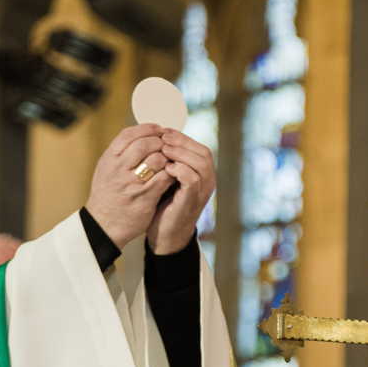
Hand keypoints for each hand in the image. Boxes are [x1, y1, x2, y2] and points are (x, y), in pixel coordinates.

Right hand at [86, 125, 173, 249]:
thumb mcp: (106, 170)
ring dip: (167, 157)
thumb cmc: (107, 195)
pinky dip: (171, 173)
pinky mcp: (145, 197)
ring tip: (170, 160)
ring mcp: (132, 184)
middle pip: (144, 144)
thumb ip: (119, 153)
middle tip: (168, 145)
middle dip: (160, 142)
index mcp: (109, 159)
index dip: (147, 129)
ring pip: (156, 160)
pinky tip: (173, 174)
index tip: (159, 129)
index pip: (129, 134)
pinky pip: (163, 178)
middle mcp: (119, 169)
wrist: (104, 225)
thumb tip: (138, 134)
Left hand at [146, 129, 214, 254]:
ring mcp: (202, 193)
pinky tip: (166, 168)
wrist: (165, 234)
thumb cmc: (165, 205)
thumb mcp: (169, 179)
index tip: (164, 132)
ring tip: (163, 150)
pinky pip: (192, 180)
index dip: (183, 138)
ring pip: (201, 164)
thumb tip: (160, 137)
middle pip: (204, 153)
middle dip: (182, 142)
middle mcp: (208, 182)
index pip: (200, 148)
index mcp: (204, 175)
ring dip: (180, 154)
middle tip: (163, 138)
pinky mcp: (191, 202)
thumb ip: (171, 162)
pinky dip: (180, 170)